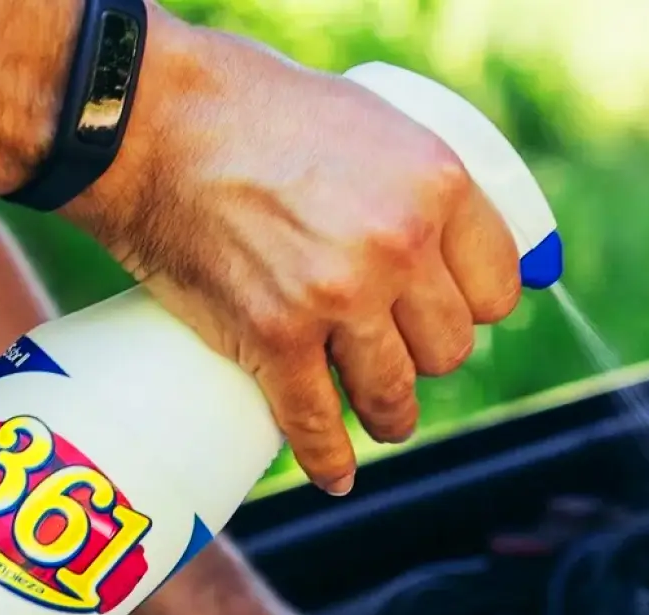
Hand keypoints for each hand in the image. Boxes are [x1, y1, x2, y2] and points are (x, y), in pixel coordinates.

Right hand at [64, 14, 521, 495]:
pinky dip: (327, 459)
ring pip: (393, 393)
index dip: (476, 309)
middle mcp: (399, 246)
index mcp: (436, 184)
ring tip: (380, 415)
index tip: (453, 314)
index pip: (497, 288)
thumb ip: (408, 178)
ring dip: (390, 414)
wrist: (151, 122)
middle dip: (426, 356)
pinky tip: (335, 473)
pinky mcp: (273, 339)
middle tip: (399, 349)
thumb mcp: (367, 120)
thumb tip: (438, 229)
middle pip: (449, 348)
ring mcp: (337, 298)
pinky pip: (315, 423)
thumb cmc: (251, 106)